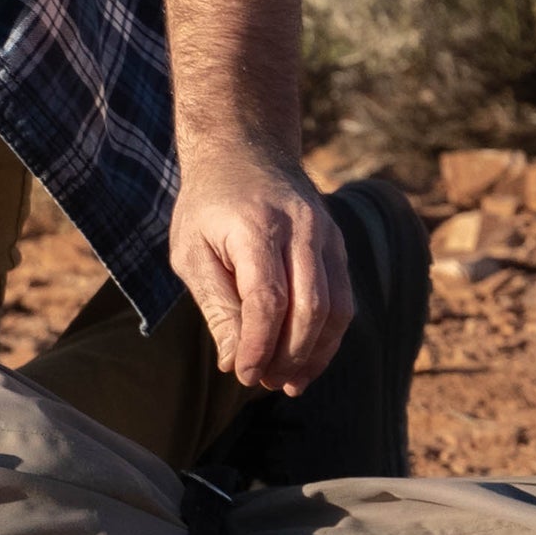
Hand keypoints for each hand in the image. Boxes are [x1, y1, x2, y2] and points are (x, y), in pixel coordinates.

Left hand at [168, 155, 352, 393]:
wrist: (244, 151)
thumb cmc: (209, 207)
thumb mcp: (191, 251)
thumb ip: (216, 305)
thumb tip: (235, 363)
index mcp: (257, 227)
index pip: (268, 299)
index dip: (259, 345)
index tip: (243, 375)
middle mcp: (302, 230)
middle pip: (311, 309)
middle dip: (289, 356)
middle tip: (264, 383)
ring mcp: (328, 236)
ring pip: (337, 310)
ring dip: (315, 354)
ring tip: (287, 382)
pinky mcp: (339, 246)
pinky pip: (344, 300)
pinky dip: (328, 336)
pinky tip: (305, 359)